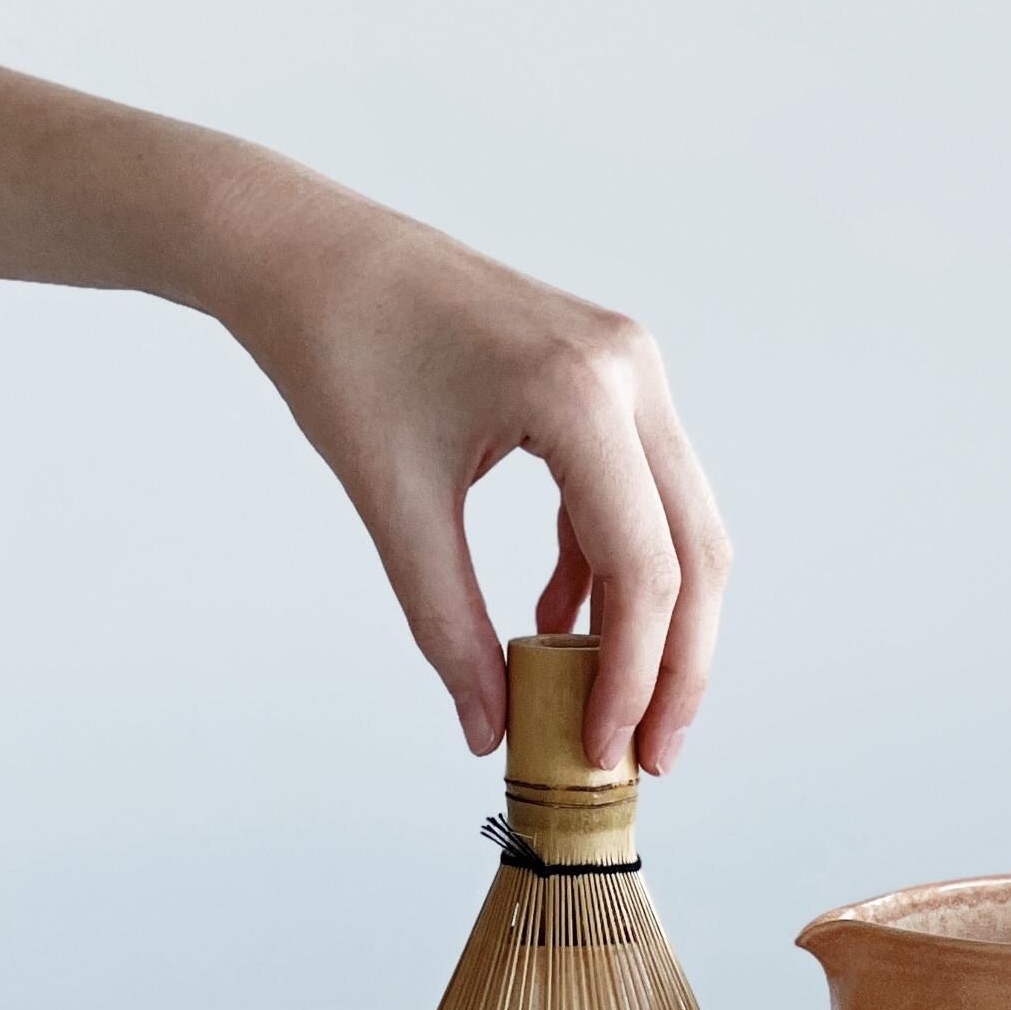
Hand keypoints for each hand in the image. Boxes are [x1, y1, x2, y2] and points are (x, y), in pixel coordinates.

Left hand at [212, 170, 728, 771]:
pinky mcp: (611, 372)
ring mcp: (631, 366)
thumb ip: (448, 623)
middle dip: (678, 662)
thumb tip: (488, 730)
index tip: (608, 752)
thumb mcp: (394, 503)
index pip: (644, 567)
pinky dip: (612, 560)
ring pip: (681, 521)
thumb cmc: (343, 355)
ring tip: (611, 705)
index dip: (636, 676)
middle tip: (649, 755)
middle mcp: (630, 373)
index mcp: (580, 395)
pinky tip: (559, 617)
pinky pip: (639, 487)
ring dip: (654, 617)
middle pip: (694, 548)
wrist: (316, 254)